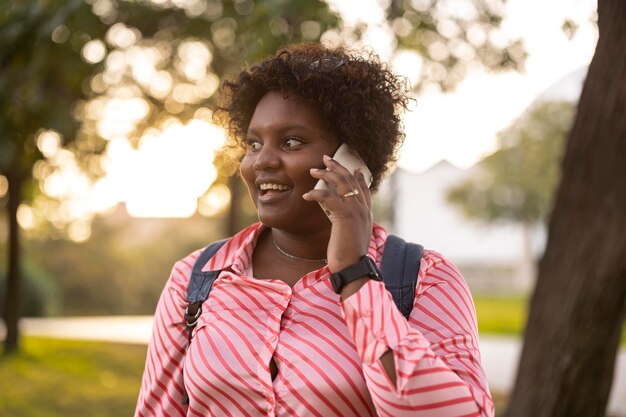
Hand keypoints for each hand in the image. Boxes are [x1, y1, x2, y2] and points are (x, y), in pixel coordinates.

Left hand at [303, 154, 372, 272]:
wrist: (354, 268)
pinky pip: (328, 198)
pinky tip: (306, 195)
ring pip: (341, 183)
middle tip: (326, 159)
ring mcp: (356, 211)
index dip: (358, 176)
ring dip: (326, 174)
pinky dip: (316, 194)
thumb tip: (340, 219)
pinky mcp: (345, 216)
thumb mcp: (351, 236)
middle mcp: (364, 209)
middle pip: (351, 180)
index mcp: (367, 214)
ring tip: (313, 170)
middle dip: (337, 167)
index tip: (353, 168)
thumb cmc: (349, 257)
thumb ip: (349, 224)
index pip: (364, 189)